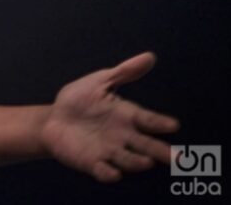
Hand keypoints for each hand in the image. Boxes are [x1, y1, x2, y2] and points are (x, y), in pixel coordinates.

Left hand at [40, 51, 179, 181]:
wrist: (52, 118)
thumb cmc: (78, 99)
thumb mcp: (100, 81)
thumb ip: (124, 72)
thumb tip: (150, 56)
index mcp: (126, 115)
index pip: (147, 120)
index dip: (159, 122)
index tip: (172, 125)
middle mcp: (122, 136)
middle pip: (147, 146)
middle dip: (162, 152)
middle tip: (178, 158)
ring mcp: (108, 151)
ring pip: (128, 160)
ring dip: (137, 162)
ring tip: (146, 162)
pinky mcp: (92, 163)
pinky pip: (103, 171)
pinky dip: (108, 173)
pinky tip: (112, 173)